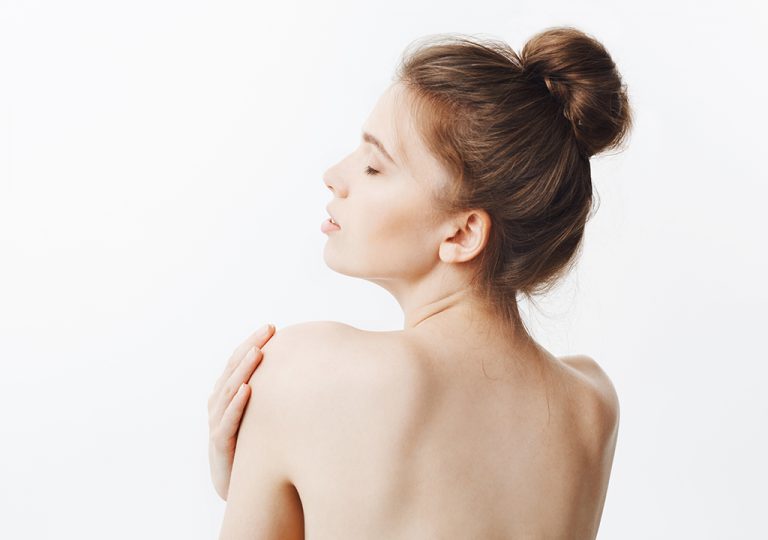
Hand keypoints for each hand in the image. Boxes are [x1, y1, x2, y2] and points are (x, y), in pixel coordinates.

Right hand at [208, 323, 275, 500]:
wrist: (240, 485)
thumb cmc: (255, 444)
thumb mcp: (264, 414)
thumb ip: (274, 392)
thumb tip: (304, 368)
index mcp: (227, 393)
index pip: (237, 361)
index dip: (252, 343)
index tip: (271, 328)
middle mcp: (219, 404)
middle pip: (233, 369)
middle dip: (251, 348)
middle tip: (268, 331)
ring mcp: (217, 422)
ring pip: (229, 390)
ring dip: (243, 370)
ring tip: (258, 352)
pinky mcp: (220, 442)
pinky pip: (228, 420)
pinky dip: (237, 403)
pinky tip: (248, 389)